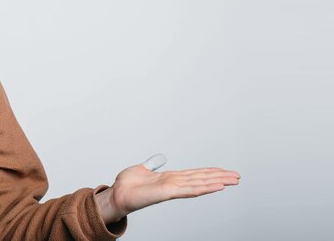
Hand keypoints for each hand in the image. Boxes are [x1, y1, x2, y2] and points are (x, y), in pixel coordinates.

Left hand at [95, 154, 240, 223]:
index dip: (210, 172)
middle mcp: (175, 183)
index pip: (195, 174)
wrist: (117, 194)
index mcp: (171, 178)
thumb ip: (152, 166)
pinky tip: (217, 186)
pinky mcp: (168, 192)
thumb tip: (159, 160)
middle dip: (220, 178)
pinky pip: (190, 189)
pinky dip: (204, 188)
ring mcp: (173, 188)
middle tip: (238, 176)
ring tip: (234, 180)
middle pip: (202, 179)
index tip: (224, 171)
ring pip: (200, 184)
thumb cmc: (128, 185)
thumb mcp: (142, 170)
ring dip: (218, 182)